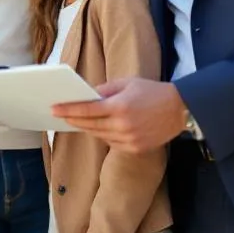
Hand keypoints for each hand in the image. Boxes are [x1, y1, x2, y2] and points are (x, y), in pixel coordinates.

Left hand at [51, 77, 185, 153]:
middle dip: (73, 119)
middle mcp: (122, 125)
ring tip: (77, 121)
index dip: (68, 110)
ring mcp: (129, 139)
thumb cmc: (151, 91)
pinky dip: (104, 135)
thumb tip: (86, 97)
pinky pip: (111, 143)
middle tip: (61, 115)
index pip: (86, 110)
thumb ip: (104, 90)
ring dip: (87, 128)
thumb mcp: (127, 83)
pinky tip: (101, 128)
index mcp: (119, 106)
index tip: (54, 109)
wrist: (179, 109)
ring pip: (99, 135)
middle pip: (89, 125)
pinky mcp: (135, 149)